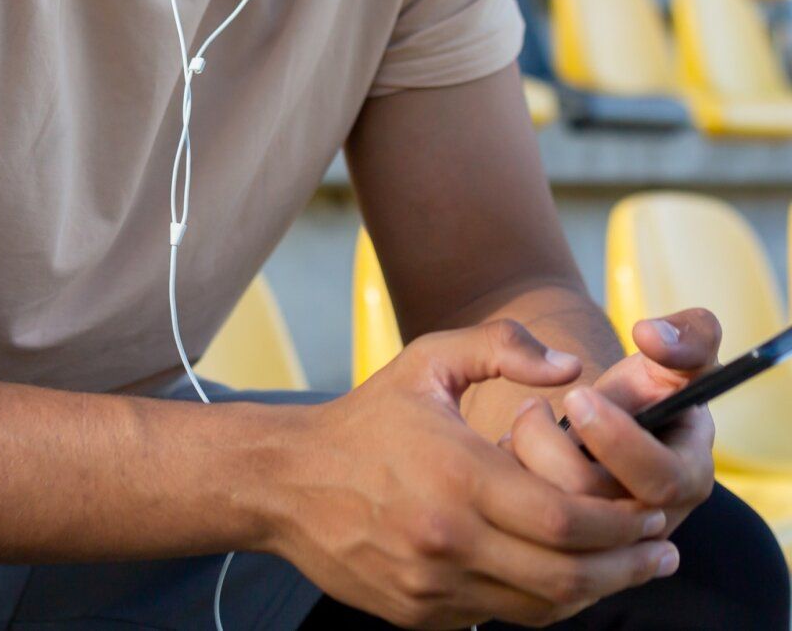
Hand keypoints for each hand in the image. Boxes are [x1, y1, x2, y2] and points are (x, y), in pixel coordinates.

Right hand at [272, 319, 679, 627]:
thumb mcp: (429, 360)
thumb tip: (570, 366)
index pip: (564, 518)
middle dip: (625, 565)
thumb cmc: (368, 415)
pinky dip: (543, 604)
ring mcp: (433, 585)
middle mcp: (448, 539)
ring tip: (630, 568)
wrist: (288, 479)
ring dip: (595, 591)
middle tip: (662, 549)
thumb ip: (502, 346)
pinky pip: (501, 618)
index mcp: (457, 474)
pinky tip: (565, 578)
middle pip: (565, 574)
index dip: (619, 523)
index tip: (653, 512)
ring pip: (540, 608)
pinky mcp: (421, 614)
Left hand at [504, 308, 719, 545]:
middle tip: (532, 406)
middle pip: (595, 505)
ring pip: (553, 521)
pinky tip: (513, 452)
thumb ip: (685, 335)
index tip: (576, 394)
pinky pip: (530, 530)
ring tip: (524, 421)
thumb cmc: (656, 381)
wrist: (623, 415)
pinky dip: (510, 486)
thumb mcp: (679, 351)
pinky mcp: (571, 546)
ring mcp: (611, 539)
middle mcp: (653, 518)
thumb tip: (651, 337)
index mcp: (688, 476)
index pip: (661, 480)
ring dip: (526, 461)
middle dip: (553, 448)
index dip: (616, 440)